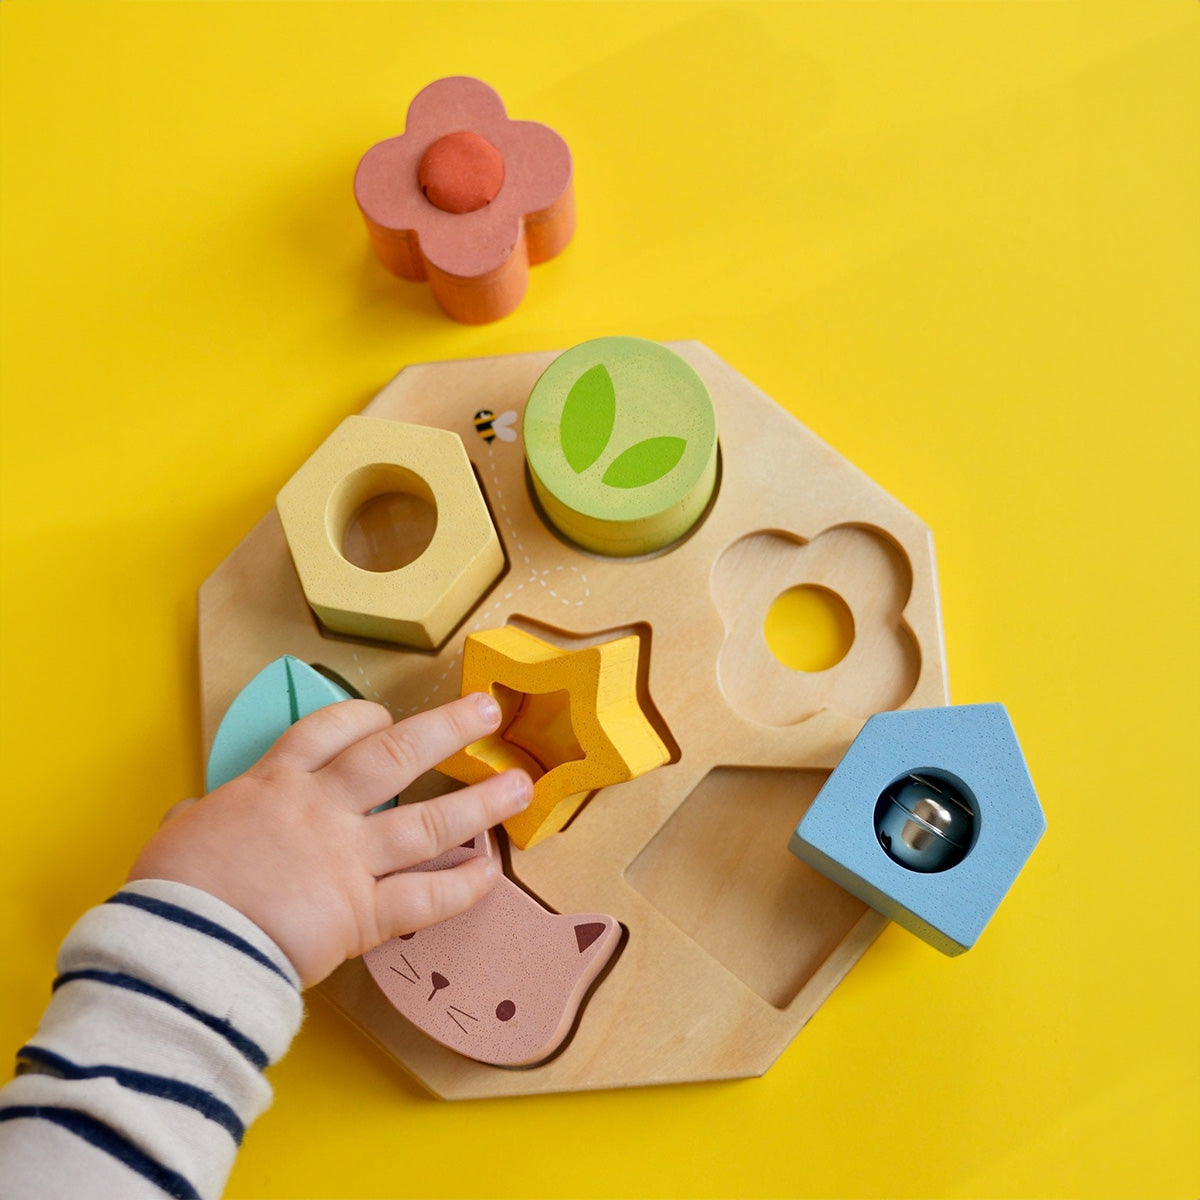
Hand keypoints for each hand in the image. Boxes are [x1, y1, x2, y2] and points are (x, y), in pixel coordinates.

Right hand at [127, 693, 530, 986]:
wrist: (184, 946)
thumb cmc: (172, 891)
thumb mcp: (178, 835)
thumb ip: (197, 818)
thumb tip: (187, 815)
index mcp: (273, 786)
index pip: (325, 732)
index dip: (361, 717)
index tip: (386, 714)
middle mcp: (323, 811)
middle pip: (395, 756)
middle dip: (446, 728)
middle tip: (486, 710)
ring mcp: (350, 859)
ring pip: (429, 822)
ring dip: (481, 802)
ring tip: (522, 784)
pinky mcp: (364, 914)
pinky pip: (426, 898)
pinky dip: (462, 886)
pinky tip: (491, 872)